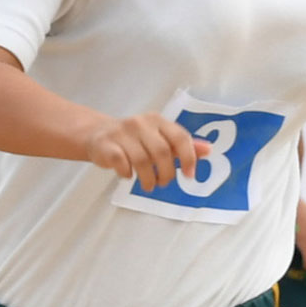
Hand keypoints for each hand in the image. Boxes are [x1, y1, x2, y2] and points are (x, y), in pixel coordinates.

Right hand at [83, 113, 207, 190]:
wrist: (97, 134)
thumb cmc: (135, 139)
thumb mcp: (160, 138)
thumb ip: (183, 145)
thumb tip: (209, 150)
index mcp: (158, 121)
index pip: (180, 137)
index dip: (188, 158)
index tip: (190, 176)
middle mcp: (141, 123)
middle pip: (162, 152)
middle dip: (167, 173)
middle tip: (164, 183)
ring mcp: (122, 133)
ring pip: (141, 160)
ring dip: (148, 179)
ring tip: (149, 185)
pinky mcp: (105, 145)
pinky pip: (120, 162)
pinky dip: (127, 173)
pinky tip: (128, 175)